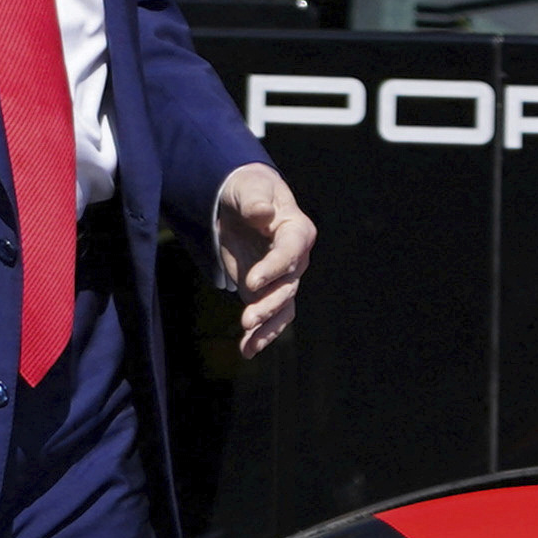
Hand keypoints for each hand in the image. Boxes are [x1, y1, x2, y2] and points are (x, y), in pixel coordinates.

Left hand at [213, 162, 315, 355]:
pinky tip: (246, 350)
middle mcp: (296, 258)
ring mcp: (283, 278)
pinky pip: (269, 316)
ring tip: (249, 345)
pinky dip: (259, 334)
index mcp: (297, 230)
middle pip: (288, 286)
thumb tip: (262, 213)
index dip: (274, 268)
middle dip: (269, 305)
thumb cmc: (248, 190)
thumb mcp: (249, 187)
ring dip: (267, 327)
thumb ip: (255, 201)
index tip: (251, 282)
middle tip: (247, 320)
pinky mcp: (266, 291)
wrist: (240, 203)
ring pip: (282, 307)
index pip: (291, 252)